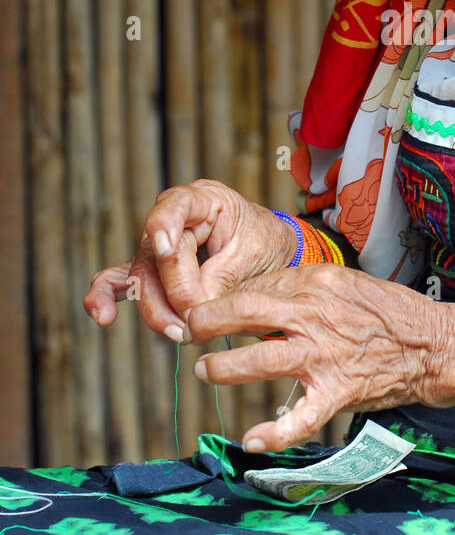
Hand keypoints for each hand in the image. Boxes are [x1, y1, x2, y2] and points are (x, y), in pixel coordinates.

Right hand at [83, 180, 300, 342]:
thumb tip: (194, 311)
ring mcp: (158, 246)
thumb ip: (223, 277)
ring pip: (143, 278)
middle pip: (156, 256)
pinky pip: (123, 282)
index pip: (176, 205)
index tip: (165, 250)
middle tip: (191, 324)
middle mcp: (174, 219)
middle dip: (171, 294)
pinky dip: (108, 297)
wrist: (272, 254)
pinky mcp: (153, 271)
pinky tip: (101, 314)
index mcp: (204, 200)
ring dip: (156, 310)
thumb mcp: (255, 254)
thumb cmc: (264, 244)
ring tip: (177, 333)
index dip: (165, 225)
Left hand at [182, 262, 454, 449]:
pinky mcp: (338, 392)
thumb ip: (302, 289)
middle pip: (247, 312)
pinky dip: (274, 432)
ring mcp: (325, 356)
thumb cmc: (388, 311)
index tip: (209, 310)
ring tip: (206, 370)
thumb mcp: (345, 282)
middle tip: (190, 330)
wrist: (433, 344)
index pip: (257, 287)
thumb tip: (258, 299)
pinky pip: (301, 417)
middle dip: (209, 321)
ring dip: (226, 366)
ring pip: (262, 359)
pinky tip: (250, 439)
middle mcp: (315, 316)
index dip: (226, 299)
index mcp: (317, 283)